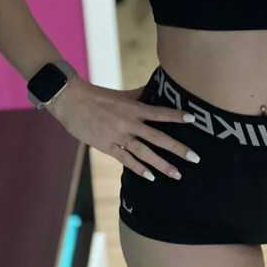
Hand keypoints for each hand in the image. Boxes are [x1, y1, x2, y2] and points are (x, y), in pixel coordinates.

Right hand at [47, 75, 199, 180]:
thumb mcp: (121, 94)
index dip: (176, 115)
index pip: (160, 112)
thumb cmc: (97, 96)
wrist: (71, 101)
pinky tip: (151, 177)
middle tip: (194, 157)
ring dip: (161, 164)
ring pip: (144, 152)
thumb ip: (139, 95)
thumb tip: (154, 89)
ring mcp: (118, 136)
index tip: (193, 118)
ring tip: (176, 174)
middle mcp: (129, 122)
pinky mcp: (107, 147)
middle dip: (177, 148)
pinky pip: (126, 160)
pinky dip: (138, 169)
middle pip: (157, 137)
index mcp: (134, 107)